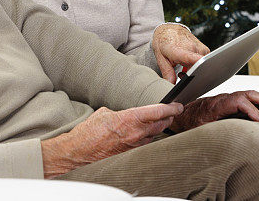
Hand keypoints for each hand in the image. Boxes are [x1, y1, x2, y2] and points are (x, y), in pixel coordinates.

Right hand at [40, 102, 182, 177]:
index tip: (178, 105)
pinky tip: (147, 133)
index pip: (158, 112)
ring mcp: (135, 145)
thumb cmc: (89, 132)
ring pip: (155, 134)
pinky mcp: (131, 153)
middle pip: (162, 124)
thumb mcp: (105, 113)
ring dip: (160, 127)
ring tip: (163, 121)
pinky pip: (146, 143)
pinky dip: (149, 136)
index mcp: (131, 119)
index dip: (171, 108)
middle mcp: (136, 133)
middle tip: (173, 111)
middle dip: (169, 117)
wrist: (80, 152)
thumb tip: (125, 114)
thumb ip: (120, 112)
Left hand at [152, 24, 210, 81]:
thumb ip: (167, 73)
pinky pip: (204, 62)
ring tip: (183, 67)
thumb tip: (172, 87)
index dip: (199, 67)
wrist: (169, 29)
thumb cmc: (164, 42)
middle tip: (180, 74)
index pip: (194, 59)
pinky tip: (188, 65)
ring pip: (202, 66)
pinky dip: (197, 66)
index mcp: (180, 50)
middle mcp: (193, 48)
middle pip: (198, 68)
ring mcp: (201, 48)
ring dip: (193, 70)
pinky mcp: (205, 49)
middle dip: (191, 76)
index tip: (201, 73)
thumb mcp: (161, 58)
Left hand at [170, 90, 258, 132]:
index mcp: (217, 105)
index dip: (251, 110)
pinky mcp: (233, 101)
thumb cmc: (190, 124)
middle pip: (248, 94)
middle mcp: (225, 99)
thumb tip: (223, 137)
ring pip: (252, 94)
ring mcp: (230, 98)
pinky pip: (251, 97)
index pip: (237, 102)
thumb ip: (210, 131)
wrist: (182, 114)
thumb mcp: (198, 131)